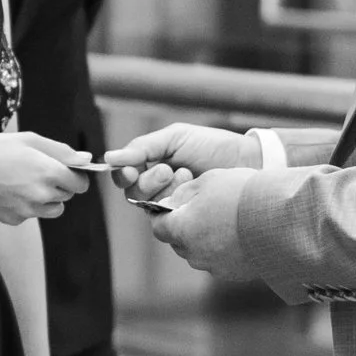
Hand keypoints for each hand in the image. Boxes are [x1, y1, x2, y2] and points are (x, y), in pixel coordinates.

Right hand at [0, 133, 90, 224]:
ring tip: (27, 183)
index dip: (76, 175)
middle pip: (67, 196)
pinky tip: (10, 191)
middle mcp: (42, 195)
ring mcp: (28, 211)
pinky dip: (27, 206)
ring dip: (48, 199)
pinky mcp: (15, 220)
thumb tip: (85, 159)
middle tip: (39, 171)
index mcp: (49, 173)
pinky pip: (32, 215)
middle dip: (60, 185)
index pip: (81, 184)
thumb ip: (61, 151)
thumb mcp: (29, 140)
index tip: (66, 170)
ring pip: (53, 210)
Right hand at [103, 123, 258, 204]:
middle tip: (167, 170)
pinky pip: (165, 218)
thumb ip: (143, 146)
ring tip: (184, 175)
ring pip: (146, 205)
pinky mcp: (184, 217)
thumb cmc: (213, 146)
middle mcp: (157, 186)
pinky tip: (191, 187)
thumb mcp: (175, 137)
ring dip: (161, 190)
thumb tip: (109, 157)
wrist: (246, 161)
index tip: (132, 167)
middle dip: (146, 181)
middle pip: (131, 192)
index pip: (123, 174)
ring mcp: (170, 203)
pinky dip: (174, 202)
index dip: (122, 173)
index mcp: (151, 164)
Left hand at [147, 168, 254, 276]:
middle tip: (201, 209)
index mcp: (182, 229)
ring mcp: (214, 267)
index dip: (162, 215)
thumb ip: (185, 193)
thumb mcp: (208, 180)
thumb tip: (173, 202)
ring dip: (204, 239)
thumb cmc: (242, 193)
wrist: (282, 217)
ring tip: (225, 220)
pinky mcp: (234, 274)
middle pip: (178, 241)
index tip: (171, 205)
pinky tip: (240, 233)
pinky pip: (219, 261)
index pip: (159, 226)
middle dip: (184, 227)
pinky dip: (223, 249)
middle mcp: (194, 253)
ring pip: (199, 252)